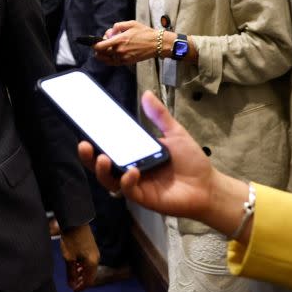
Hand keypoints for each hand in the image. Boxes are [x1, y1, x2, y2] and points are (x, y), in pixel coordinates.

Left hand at [58, 224, 98, 291]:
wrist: (75, 221)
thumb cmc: (71, 239)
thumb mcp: (69, 258)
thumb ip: (71, 273)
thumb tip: (72, 286)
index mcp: (92, 262)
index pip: (89, 280)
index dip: (81, 287)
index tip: (74, 291)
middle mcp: (96, 258)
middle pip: (90, 275)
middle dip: (81, 281)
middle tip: (72, 284)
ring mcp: (94, 252)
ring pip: (89, 268)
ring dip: (81, 273)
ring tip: (72, 275)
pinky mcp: (91, 247)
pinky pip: (88, 261)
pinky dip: (82, 266)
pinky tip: (75, 265)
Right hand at [78, 90, 216, 219]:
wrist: (208, 186)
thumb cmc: (191, 161)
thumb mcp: (174, 133)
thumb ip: (159, 116)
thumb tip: (146, 94)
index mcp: (133, 154)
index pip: (108, 147)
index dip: (94, 139)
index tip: (85, 127)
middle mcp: (129, 169)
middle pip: (101, 165)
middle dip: (88, 156)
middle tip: (84, 144)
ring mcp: (135, 184)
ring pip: (108, 180)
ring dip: (101, 170)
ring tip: (102, 158)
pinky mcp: (143, 198)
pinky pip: (127, 191)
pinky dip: (126, 181)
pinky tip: (132, 172)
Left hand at [95, 20, 159, 65]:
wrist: (157, 44)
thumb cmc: (145, 33)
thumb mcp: (131, 24)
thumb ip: (117, 26)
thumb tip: (110, 32)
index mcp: (119, 40)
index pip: (100, 46)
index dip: (94, 44)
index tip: (94, 42)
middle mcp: (119, 51)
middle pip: (101, 53)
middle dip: (99, 47)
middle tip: (104, 42)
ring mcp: (122, 58)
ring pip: (105, 59)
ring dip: (103, 54)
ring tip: (107, 48)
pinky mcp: (126, 62)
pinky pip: (112, 63)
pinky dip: (108, 59)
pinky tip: (109, 55)